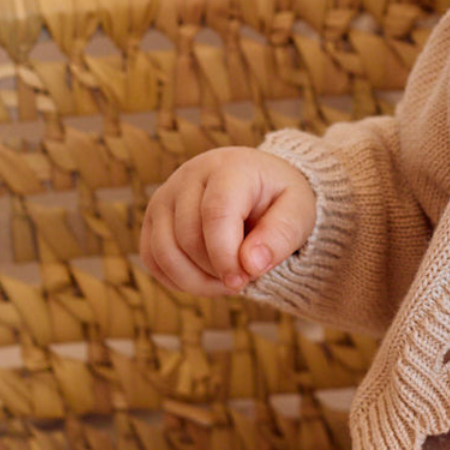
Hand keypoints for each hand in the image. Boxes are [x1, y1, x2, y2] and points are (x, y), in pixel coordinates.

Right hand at [139, 147, 315, 295]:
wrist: (260, 183)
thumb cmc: (280, 199)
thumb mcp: (298, 212)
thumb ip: (280, 236)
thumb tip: (250, 266)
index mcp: (231, 167)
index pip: (216, 213)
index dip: (225, 255)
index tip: (243, 281)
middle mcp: (190, 175)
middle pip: (188, 237)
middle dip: (215, 271)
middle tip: (243, 280)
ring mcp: (166, 195)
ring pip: (164, 251)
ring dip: (195, 281)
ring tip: (226, 282)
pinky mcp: (153, 217)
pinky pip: (152, 258)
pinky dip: (176, 279)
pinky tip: (205, 279)